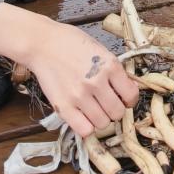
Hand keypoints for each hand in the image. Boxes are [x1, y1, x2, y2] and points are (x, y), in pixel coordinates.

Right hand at [18, 13, 138, 135]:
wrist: (42, 44)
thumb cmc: (71, 43)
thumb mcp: (100, 50)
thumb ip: (114, 70)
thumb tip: (128, 89)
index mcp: (109, 65)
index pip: (131, 95)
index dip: (129, 100)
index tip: (124, 99)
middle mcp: (96, 82)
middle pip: (117, 112)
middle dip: (115, 110)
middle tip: (107, 104)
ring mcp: (79, 96)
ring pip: (102, 123)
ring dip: (101, 119)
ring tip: (94, 109)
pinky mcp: (63, 107)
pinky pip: (84, 130)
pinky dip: (86, 127)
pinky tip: (83, 117)